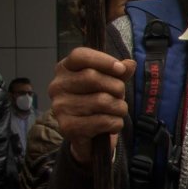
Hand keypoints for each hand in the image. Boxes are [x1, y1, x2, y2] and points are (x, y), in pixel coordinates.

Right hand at [48, 47, 134, 165]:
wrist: (86, 133)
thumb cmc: (97, 99)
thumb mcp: (109, 82)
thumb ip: (119, 72)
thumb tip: (130, 64)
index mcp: (65, 68)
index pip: (80, 55)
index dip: (103, 60)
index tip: (121, 69)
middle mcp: (57, 86)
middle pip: (93, 77)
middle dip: (117, 87)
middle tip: (119, 96)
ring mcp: (60, 107)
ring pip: (102, 101)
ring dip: (120, 107)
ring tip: (117, 111)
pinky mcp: (68, 127)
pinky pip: (104, 121)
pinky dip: (116, 123)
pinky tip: (112, 124)